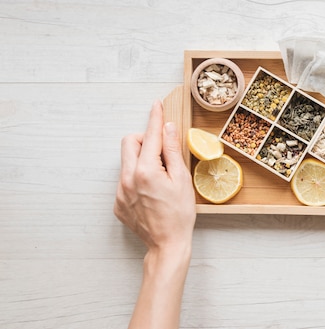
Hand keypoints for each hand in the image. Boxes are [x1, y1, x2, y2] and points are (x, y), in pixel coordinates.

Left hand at [114, 100, 195, 253]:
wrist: (167, 245)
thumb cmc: (179, 215)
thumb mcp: (181, 179)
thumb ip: (171, 151)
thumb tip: (167, 128)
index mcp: (145, 171)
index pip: (150, 136)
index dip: (154, 118)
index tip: (156, 105)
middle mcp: (127, 179)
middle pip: (129, 142)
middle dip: (145, 140)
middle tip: (162, 152)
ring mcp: (120, 192)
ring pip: (127, 162)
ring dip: (142, 161)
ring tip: (160, 178)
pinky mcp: (117, 203)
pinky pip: (125, 179)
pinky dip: (138, 178)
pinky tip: (152, 193)